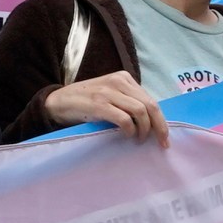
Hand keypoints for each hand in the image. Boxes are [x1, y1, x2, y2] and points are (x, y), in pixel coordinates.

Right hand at [43, 73, 168, 146]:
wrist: (57, 102)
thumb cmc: (85, 102)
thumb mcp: (110, 95)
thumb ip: (127, 102)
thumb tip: (150, 123)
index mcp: (124, 79)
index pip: (151, 100)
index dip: (161, 120)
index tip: (164, 137)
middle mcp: (119, 82)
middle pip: (150, 105)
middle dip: (159, 127)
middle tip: (161, 143)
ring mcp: (109, 92)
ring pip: (140, 111)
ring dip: (144, 130)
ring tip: (139, 140)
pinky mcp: (99, 104)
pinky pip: (124, 118)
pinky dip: (130, 130)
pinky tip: (128, 136)